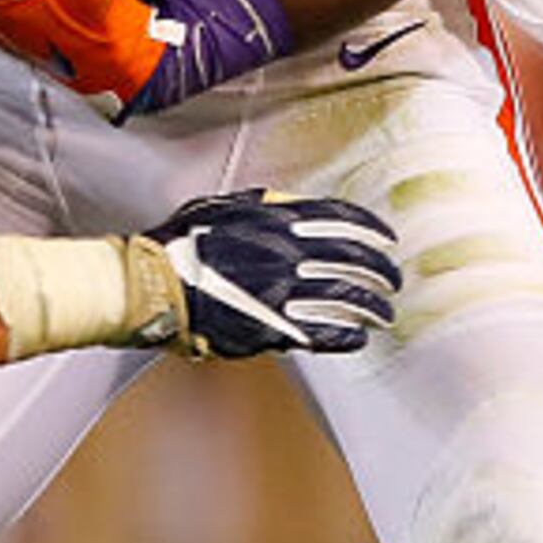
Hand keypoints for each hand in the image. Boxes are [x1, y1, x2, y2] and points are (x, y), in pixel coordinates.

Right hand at [144, 191, 398, 358]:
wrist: (150, 285)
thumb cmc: (178, 244)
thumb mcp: (221, 206)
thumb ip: (262, 204)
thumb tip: (290, 204)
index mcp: (276, 218)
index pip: (344, 220)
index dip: (373, 230)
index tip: (387, 240)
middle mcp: (286, 252)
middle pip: (354, 261)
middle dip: (381, 273)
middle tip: (392, 281)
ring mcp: (281, 291)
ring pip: (345, 299)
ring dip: (371, 308)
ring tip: (383, 314)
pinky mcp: (271, 327)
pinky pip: (322, 333)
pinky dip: (346, 336)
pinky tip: (356, 338)